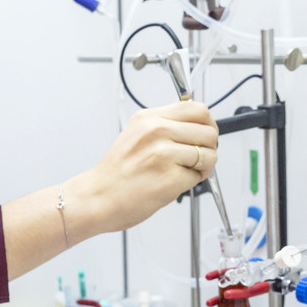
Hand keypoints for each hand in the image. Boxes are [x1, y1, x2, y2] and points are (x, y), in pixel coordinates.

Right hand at [67, 101, 218, 235]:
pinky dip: (191, 182)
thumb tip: (195, 127)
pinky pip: (198, 176)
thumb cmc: (115, 174)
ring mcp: (163, 153)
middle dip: (209, 147)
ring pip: (209, 154)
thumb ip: (164, 126)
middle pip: (209, 131)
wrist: (96, 198)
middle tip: (198, 158)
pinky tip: (174, 184)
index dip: (207, 124)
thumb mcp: (135, 135)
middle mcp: (156, 131)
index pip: (197, 109)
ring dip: (203, 167)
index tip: (204, 135)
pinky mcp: (170, 177)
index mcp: (148, 118)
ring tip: (184, 172)